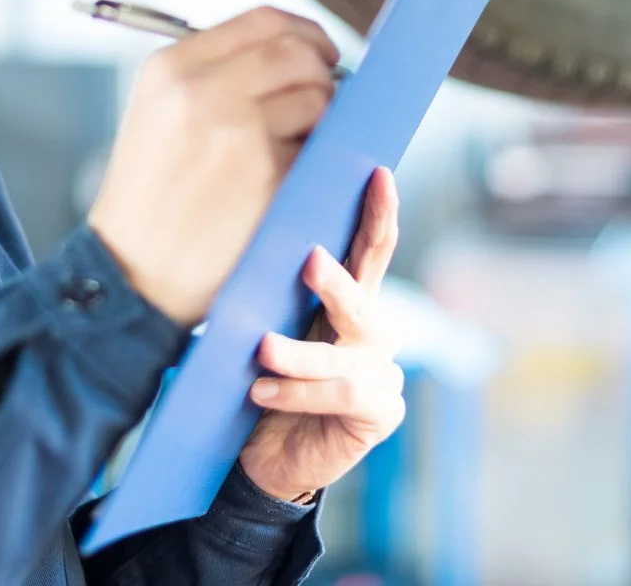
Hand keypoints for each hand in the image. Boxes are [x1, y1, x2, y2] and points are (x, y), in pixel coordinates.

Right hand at [87, 7, 339, 324]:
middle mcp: (203, 91)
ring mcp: (238, 133)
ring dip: (323, 122)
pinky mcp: (267, 177)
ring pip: (319, 99)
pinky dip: (317, 163)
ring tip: (296, 150)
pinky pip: (319, 151)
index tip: (321, 54)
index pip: (264, 20)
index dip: (305, 33)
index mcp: (172, 68)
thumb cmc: (152, 198)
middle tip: (323, 104)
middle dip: (323, 75)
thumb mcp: (158, 114)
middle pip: (299, 53)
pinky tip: (290, 182)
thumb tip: (301, 54)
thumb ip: (216, 74)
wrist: (131, 275)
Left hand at [238, 167, 404, 502]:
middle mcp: (372, 333)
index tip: (377, 174)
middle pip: (365, 297)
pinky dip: (298, 393)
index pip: (369, 249)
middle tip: (310, 260)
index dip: (378, 212)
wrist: (261, 457)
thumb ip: (271, 297)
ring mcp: (382, 373)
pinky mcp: (380, 412)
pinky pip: (342, 394)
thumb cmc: (260, 382)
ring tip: (261, 352)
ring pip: (345, 354)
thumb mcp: (264, 330)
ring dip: (300, 354)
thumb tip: (248, 248)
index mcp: (348, 303)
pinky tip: (261, 393)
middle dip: (337, 281)